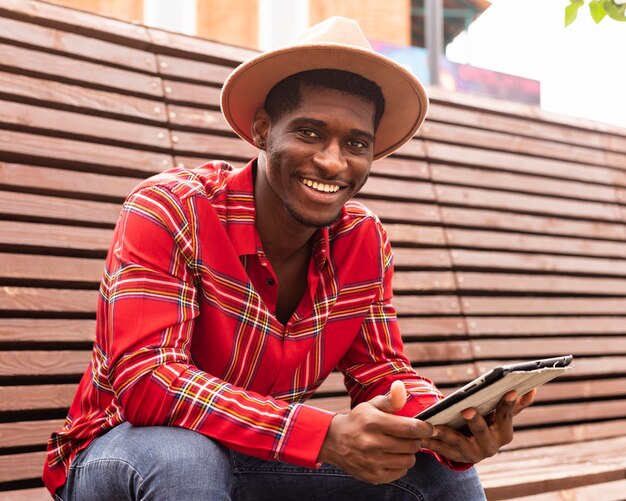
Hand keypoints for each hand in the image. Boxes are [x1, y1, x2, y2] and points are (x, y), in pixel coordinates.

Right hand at [318, 380, 433, 483]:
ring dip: (409, 452)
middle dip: (416, 439)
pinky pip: (401, 472)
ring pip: (409, 460)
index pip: (410, 427)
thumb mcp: (371, 406)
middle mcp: (372, 443)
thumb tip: (401, 387)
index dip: (425, 428)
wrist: (334, 442)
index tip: (428, 427)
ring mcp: (372, 462)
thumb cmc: (359, 420)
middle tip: (411, 435)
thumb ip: (390, 399)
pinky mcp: (373, 476)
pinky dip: (400, 464)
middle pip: (412, 445)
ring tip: (400, 445)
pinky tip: (391, 456)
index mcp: (373, 422)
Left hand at [420, 389, 536, 463]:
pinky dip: (431, 443)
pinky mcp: (456, 457)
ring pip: (459, 444)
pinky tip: (420, 435)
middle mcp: (490, 446)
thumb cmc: (489, 423)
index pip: (506, 417)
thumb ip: (515, 405)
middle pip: (483, 433)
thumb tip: (532, 389)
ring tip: (434, 425)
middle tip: (467, 410)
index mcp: (504, 433)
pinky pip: (442, 450)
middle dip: (476, 422)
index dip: (508, 405)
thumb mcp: (501, 416)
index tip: (509, 390)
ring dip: (446, 434)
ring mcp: (472, 454)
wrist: (474, 447)